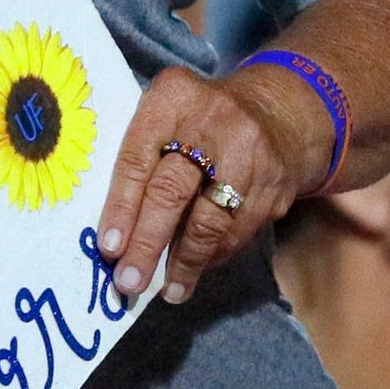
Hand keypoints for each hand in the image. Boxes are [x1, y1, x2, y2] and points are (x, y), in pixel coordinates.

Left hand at [93, 65, 326, 305]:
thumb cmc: (200, 120)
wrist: (280, 112)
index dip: (121, 207)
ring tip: (168, 290)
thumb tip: (115, 230)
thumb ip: (143, 154)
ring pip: (210, 220)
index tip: (109, 248)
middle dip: (148, 243)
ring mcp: (250, 154)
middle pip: (172, 191)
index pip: (137, 158)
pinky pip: (238, 231)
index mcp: (172, 98)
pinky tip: (197, 270)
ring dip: (185, 262)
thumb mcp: (168, 113)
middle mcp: (213, 121)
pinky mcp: (275, 185)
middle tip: (129, 281)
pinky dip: (213, 256)